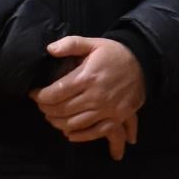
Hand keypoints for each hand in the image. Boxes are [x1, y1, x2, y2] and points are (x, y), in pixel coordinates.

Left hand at [36, 36, 145, 150]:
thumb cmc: (113, 54)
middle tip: (42, 106)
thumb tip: (49, 49)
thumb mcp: (92, 43)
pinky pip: (95, 132)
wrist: (143, 63)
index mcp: (87, 76)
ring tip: (52, 117)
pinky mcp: (117, 118)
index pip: (56, 93)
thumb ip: (70, 44)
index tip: (34, 94)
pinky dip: (79, 136)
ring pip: (75, 124)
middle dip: (46, 110)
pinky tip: (69, 133)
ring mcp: (107, 109)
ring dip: (58, 123)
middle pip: (63, 110)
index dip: (41, 96)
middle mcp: (96, 95)